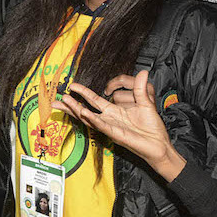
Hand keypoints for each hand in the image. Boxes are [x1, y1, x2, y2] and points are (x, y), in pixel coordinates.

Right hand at [53, 70, 185, 182]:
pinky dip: (92, 119)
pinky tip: (84, 112)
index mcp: (113, 112)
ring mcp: (110, 127)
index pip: (93, 101)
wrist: (159, 144)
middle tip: (57, 99)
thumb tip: (143, 71)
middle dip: (70, 105)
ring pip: (89, 118)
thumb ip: (140, 88)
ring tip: (64, 102)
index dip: (82, 93)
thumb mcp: (145, 103)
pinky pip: (102, 125)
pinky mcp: (115, 134)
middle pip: (84, 110)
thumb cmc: (151, 127)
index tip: (71, 86)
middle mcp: (108, 119)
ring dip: (76, 110)